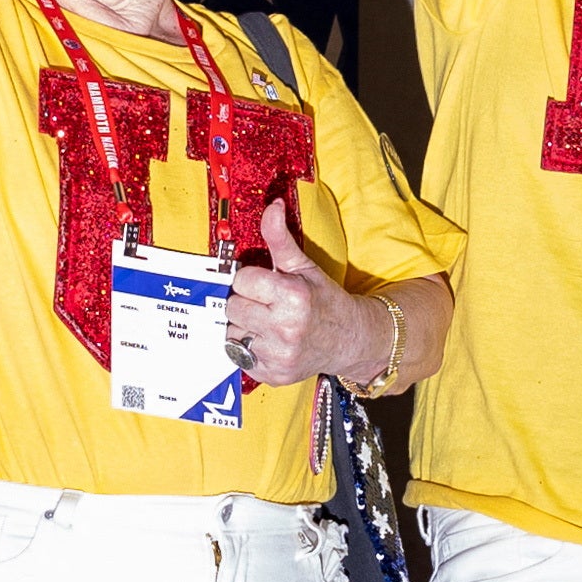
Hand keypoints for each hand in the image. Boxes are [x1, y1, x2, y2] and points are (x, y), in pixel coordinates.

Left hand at [223, 199, 356, 386]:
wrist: (350, 340)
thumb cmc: (324, 301)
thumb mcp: (304, 266)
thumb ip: (280, 238)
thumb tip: (271, 205)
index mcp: (292, 297)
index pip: (241, 280)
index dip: (252, 280)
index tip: (268, 284)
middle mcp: (284, 329)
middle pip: (232, 308)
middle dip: (246, 303)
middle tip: (267, 304)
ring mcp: (277, 356)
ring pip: (231, 333)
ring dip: (244, 327)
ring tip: (268, 323)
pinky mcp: (271, 375)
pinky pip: (238, 356)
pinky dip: (248, 348)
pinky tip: (269, 341)